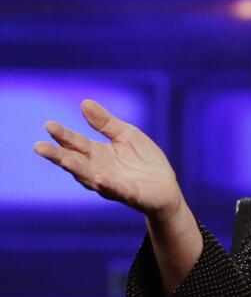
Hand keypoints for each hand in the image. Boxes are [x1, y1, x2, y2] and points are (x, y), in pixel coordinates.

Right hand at [33, 99, 183, 219]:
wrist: (167, 187)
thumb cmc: (143, 160)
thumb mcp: (126, 135)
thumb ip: (106, 122)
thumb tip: (84, 102)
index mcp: (98, 154)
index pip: (76, 143)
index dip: (62, 135)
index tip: (48, 125)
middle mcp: (98, 170)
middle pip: (75, 161)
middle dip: (58, 155)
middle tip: (39, 147)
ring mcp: (111, 184)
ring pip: (89, 177)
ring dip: (77, 169)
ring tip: (65, 160)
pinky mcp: (129, 194)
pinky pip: (117, 190)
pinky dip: (107, 185)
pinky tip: (99, 179)